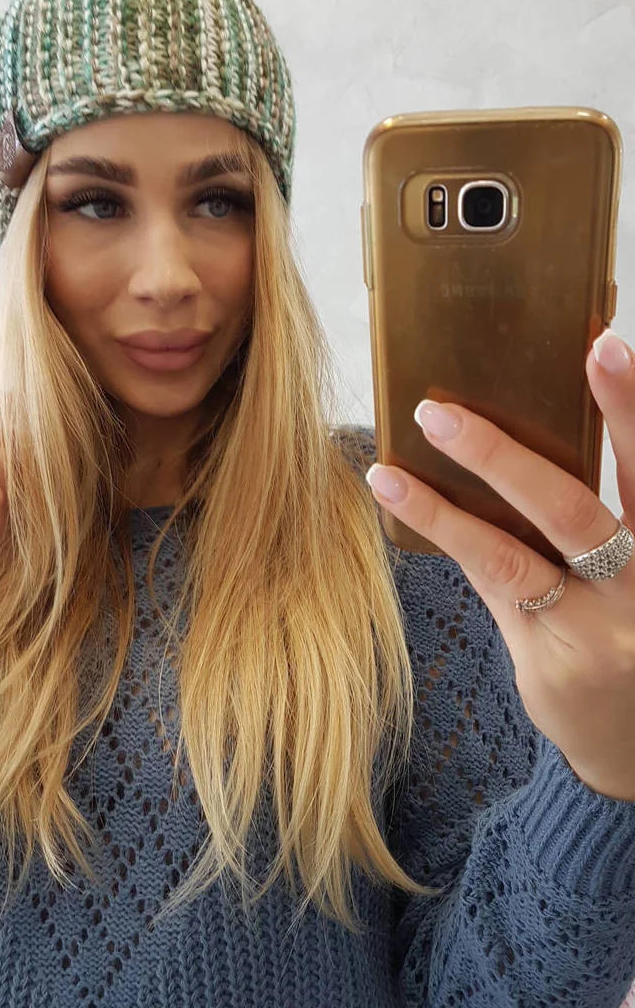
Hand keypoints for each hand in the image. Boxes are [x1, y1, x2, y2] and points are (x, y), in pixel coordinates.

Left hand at [365, 328, 634, 801]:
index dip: (629, 407)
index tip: (602, 346)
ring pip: (512, 557)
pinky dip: (449, 536)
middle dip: (504, 456)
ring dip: (447, 505)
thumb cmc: (632, 626)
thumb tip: (527, 425)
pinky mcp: (548, 661)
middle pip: (575, 508)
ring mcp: (593, 630)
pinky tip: (400, 496)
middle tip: (442, 414)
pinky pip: (490, 584)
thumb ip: (601, 508)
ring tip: (395, 463)